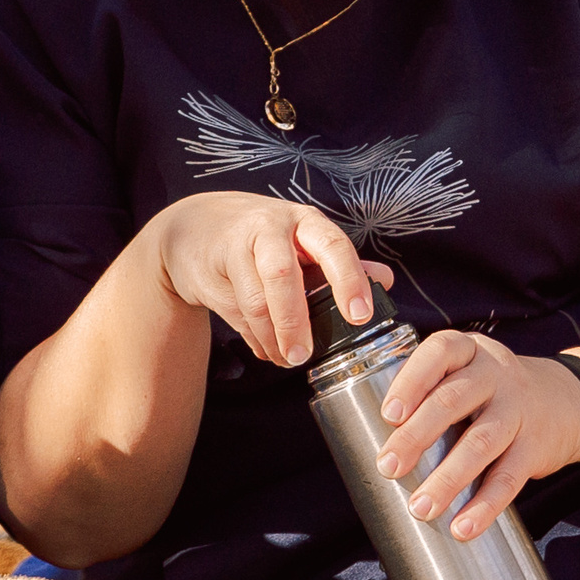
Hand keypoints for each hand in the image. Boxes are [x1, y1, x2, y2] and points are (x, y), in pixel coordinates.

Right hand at [145, 191, 391, 367]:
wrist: (194, 229)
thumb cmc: (262, 237)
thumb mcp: (302, 240)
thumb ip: (341, 263)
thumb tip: (386, 280)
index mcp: (303, 221)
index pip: (332, 246)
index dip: (348, 280)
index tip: (359, 316)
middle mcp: (268, 228)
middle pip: (281, 273)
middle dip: (294, 321)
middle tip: (303, 355)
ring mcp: (235, 248)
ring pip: (255, 302)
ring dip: (272, 338)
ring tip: (286, 358)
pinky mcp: (210, 273)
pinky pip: (236, 315)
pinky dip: (254, 339)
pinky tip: (266, 348)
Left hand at [370, 332, 579, 539]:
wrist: (568, 401)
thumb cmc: (493, 391)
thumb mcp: (466, 372)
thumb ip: (430, 392)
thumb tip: (377, 442)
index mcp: (469, 351)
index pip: (439, 353)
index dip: (412, 381)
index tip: (389, 414)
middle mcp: (495, 374)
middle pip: (453, 400)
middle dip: (416, 436)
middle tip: (388, 467)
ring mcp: (518, 409)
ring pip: (480, 442)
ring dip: (448, 478)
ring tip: (421, 508)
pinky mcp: (536, 446)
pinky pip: (509, 477)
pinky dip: (484, 505)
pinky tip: (463, 527)